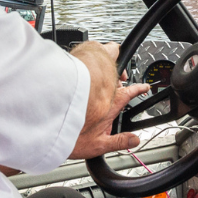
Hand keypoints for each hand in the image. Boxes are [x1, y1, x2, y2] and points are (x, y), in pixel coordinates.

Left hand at [68, 40, 150, 158]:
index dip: (139, 89)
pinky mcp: (76, 63)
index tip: (144, 87)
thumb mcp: (98, 145)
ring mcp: (90, 72)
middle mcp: (103, 86)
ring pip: (104, 57)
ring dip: (105, 62)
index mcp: (112, 103)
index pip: (131, 93)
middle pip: (118, 71)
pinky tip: (84, 64)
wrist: (53, 115)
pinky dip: (91, 56)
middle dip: (120, 73)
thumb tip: (134, 140)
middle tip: (119, 78)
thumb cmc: (70, 132)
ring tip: (102, 70)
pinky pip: (89, 52)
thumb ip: (118, 142)